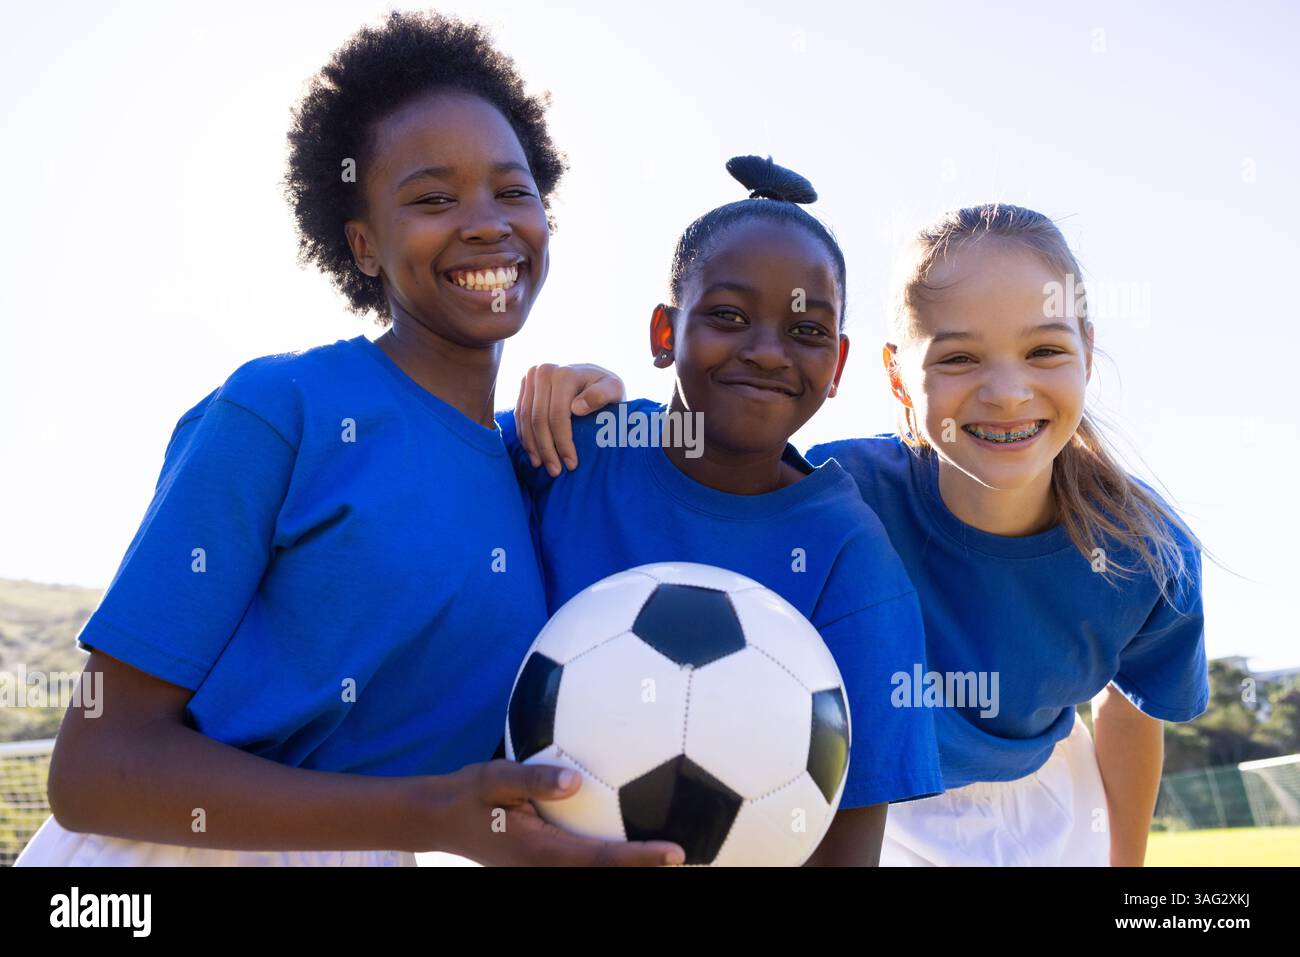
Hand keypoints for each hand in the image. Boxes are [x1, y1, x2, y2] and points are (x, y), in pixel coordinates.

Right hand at [427, 760, 683, 865]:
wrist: (442, 818)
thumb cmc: (469, 794)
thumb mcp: (492, 777)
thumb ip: (531, 778)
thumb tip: (572, 781)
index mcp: (542, 852)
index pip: (601, 860)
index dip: (639, 859)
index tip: (675, 853)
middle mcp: (549, 867)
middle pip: (607, 874)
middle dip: (646, 869)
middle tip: (693, 855)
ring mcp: (547, 868)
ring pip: (597, 871)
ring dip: (633, 865)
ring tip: (675, 853)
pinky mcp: (547, 861)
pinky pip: (587, 862)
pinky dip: (614, 856)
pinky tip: (636, 838)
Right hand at [515, 363, 625, 476]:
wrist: (591, 376)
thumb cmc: (606, 387)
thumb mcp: (613, 388)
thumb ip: (601, 395)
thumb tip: (576, 408)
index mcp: (563, 373)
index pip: (557, 414)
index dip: (562, 442)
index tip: (571, 463)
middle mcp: (542, 372)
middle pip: (538, 419)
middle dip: (546, 449)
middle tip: (555, 471)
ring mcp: (530, 379)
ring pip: (525, 420)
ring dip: (533, 447)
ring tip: (542, 466)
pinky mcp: (523, 388)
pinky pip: (519, 417)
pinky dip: (526, 438)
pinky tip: (534, 454)